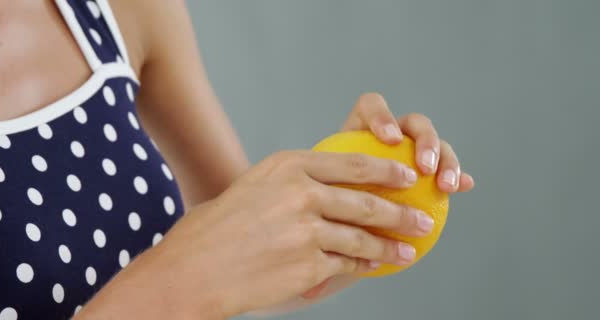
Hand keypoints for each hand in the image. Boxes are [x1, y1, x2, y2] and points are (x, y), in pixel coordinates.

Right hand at [155, 149, 434, 317]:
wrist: (195, 268)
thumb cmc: (219, 227)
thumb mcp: (257, 187)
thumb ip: (296, 183)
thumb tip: (335, 190)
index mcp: (289, 165)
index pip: (352, 164)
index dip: (387, 170)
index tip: (407, 177)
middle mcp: (301, 193)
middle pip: (365, 201)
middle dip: (401, 212)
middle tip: (423, 218)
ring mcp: (306, 230)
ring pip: (361, 237)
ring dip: (391, 245)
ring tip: (410, 250)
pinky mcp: (308, 265)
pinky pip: (347, 264)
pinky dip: (365, 266)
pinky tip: (376, 267)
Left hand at [301, 92, 474, 298]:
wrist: (341, 228)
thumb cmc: (322, 219)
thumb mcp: (318, 213)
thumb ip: (320, 217)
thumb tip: (314, 261)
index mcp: (358, 136)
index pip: (372, 108)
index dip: (383, 116)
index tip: (389, 141)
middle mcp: (387, 140)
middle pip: (412, 124)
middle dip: (424, 140)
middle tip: (423, 169)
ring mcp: (410, 155)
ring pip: (435, 145)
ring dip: (445, 159)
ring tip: (445, 186)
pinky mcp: (428, 174)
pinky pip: (447, 171)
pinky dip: (458, 176)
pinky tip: (465, 187)